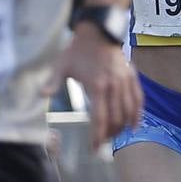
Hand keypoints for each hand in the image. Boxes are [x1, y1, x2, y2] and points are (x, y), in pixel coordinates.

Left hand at [44, 25, 141, 148]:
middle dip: (109, 134)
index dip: (98, 136)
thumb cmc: (78, 50)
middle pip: (115, 118)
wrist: (98, 32)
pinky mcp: (132, 77)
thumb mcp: (61, 65)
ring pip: (128, 111)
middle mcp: (113, 86)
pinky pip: (138, 99)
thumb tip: (42, 95)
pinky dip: (138, 114)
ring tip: (116, 136)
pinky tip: (134, 126)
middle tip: (102, 142)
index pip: (99, 118)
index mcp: (96, 85)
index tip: (95, 149)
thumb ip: (53, 81)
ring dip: (123, 127)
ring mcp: (124, 81)